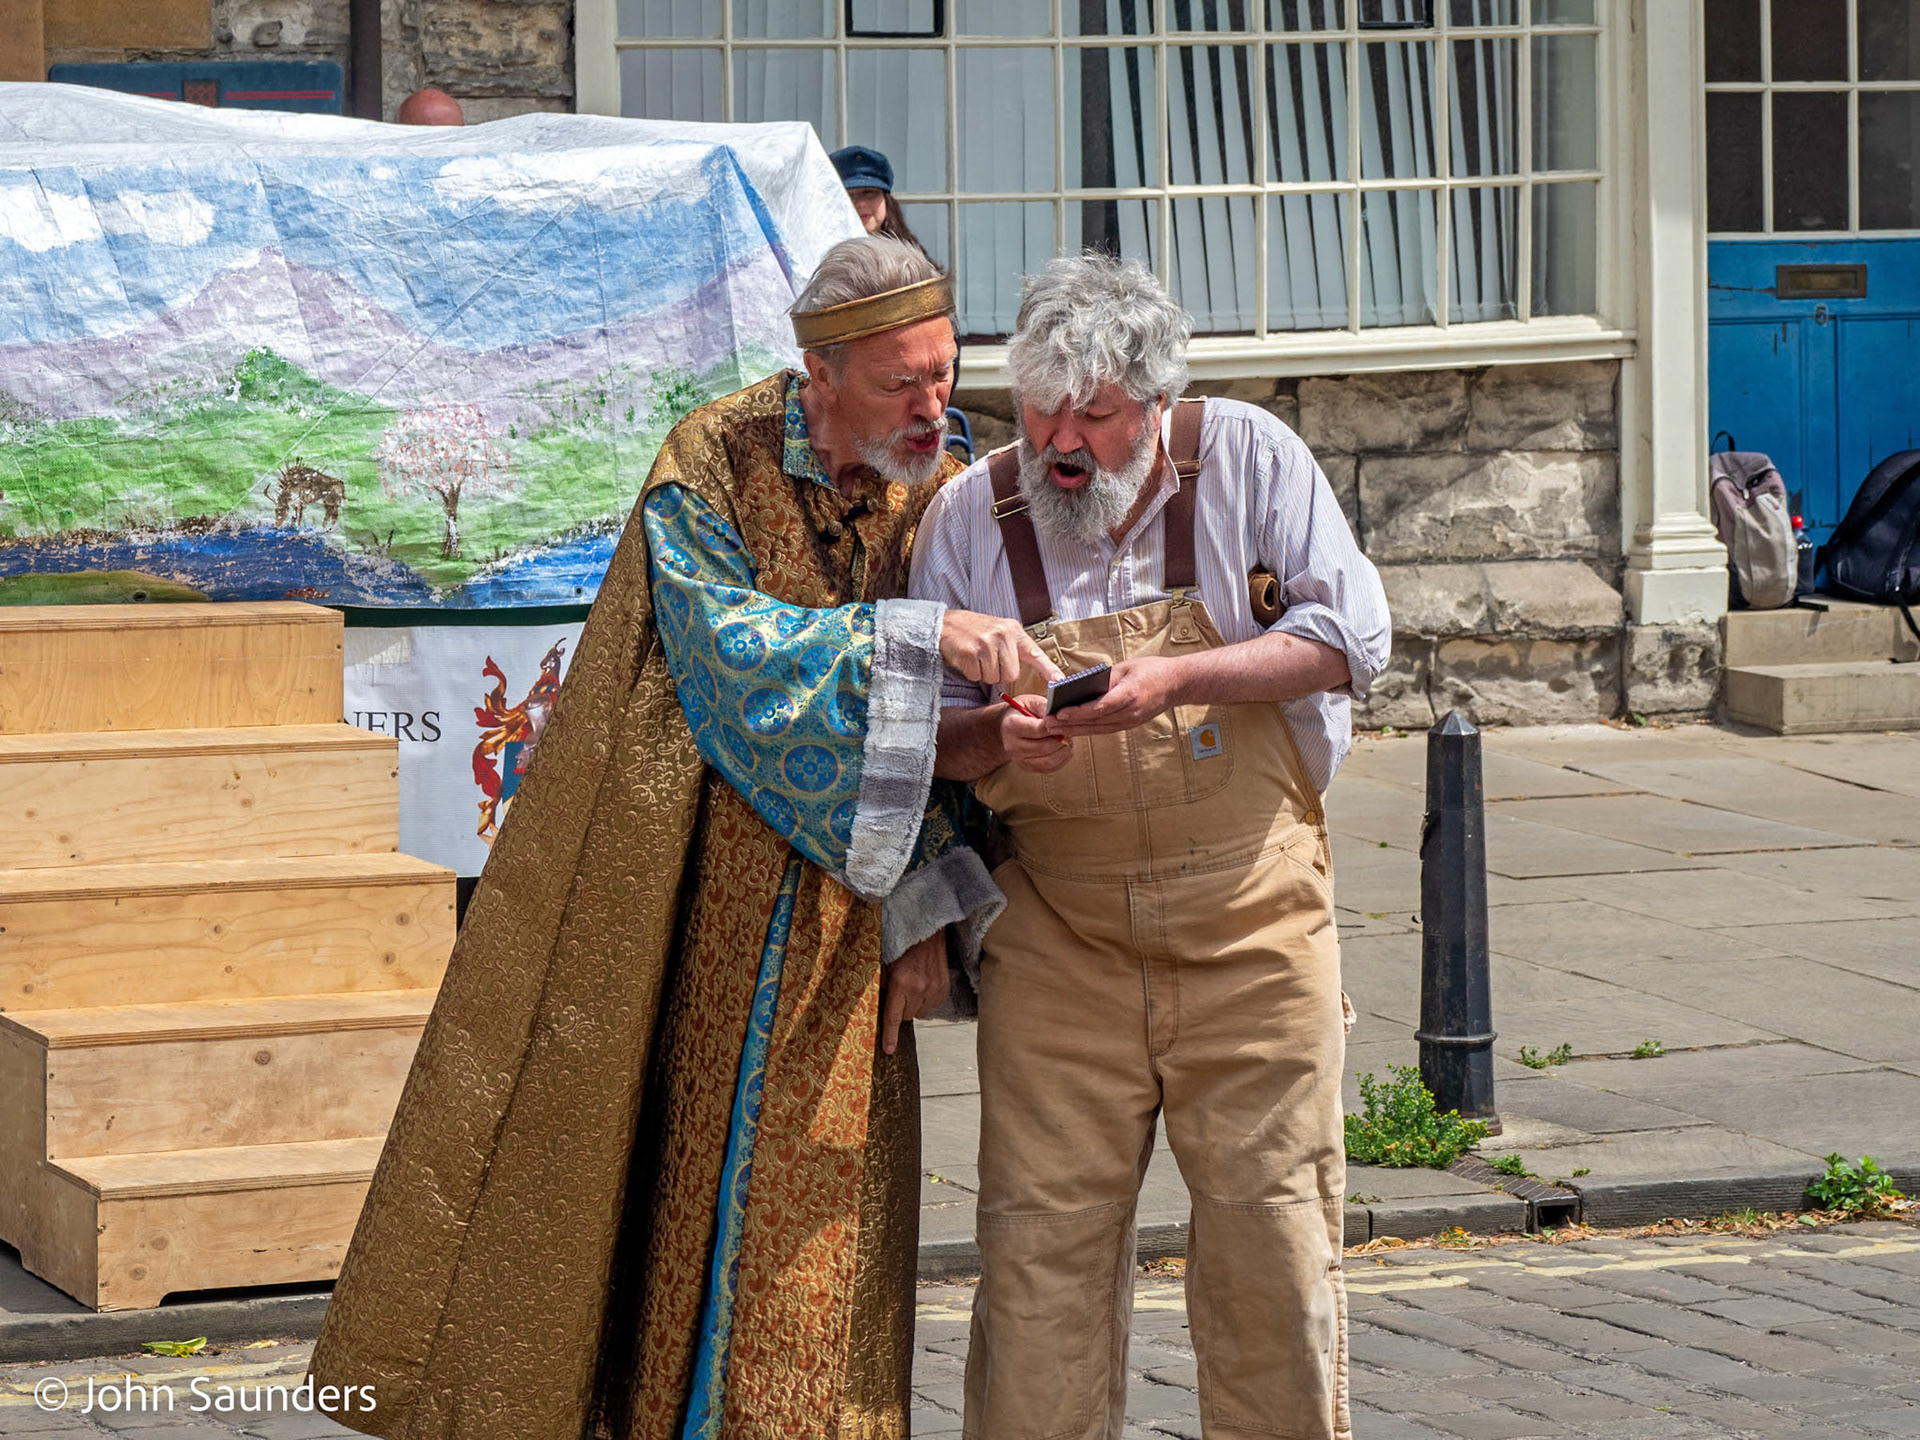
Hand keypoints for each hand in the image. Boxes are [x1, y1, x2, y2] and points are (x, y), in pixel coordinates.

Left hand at [881, 932, 950, 1054]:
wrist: (927, 933)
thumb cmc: (904, 946)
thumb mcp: (885, 963)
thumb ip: (881, 985)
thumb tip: (878, 1003)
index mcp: (901, 983)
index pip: (894, 1017)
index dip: (890, 1035)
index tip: (889, 1050)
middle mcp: (919, 988)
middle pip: (907, 1016)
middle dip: (901, 1008)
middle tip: (900, 992)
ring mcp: (934, 989)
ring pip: (920, 1012)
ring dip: (915, 1004)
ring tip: (913, 985)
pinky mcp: (944, 987)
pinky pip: (932, 1005)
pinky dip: (926, 999)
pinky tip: (923, 984)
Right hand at [940, 610, 1063, 689]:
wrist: (946, 625)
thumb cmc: (974, 632)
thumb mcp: (999, 631)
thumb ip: (1014, 647)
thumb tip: (1026, 672)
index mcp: (1013, 630)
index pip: (1035, 652)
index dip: (1048, 669)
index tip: (1060, 681)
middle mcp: (1002, 635)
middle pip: (1011, 675)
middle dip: (999, 673)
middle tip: (987, 659)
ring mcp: (986, 643)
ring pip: (994, 678)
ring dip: (984, 673)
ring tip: (976, 657)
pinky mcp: (970, 653)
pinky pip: (977, 677)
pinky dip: (971, 673)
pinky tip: (967, 658)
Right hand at [999, 696, 1072, 772]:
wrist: (1005, 727)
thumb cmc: (1020, 712)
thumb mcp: (1029, 701)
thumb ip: (1043, 706)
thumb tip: (1058, 715)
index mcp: (1011, 726)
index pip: (1037, 729)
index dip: (1055, 725)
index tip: (1065, 720)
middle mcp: (1012, 745)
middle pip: (1044, 747)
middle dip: (1061, 739)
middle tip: (1069, 731)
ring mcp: (1019, 759)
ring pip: (1048, 760)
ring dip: (1063, 751)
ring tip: (1068, 740)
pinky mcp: (1027, 767)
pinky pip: (1049, 768)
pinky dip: (1061, 760)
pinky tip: (1064, 749)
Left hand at [1045, 656, 1187, 736]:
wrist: (1177, 684)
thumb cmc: (1153, 670)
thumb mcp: (1126, 667)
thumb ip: (1105, 678)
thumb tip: (1081, 686)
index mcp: (1129, 695)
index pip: (1099, 707)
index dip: (1078, 713)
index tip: (1060, 713)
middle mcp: (1130, 712)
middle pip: (1095, 722)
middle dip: (1070, 725)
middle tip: (1048, 725)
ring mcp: (1131, 721)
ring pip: (1099, 729)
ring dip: (1076, 730)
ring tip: (1055, 730)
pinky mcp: (1131, 724)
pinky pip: (1106, 729)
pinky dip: (1089, 729)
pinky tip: (1074, 729)